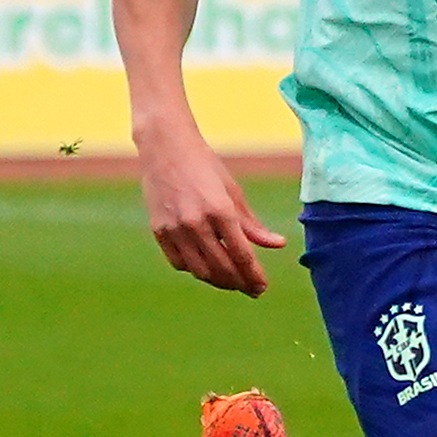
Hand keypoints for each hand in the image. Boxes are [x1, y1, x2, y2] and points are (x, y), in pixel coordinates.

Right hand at [138, 127, 284, 294]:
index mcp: (221, 210)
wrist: (165, 147)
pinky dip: (195, 270)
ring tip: (232, 281)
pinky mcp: (159, 230)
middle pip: (223, 268)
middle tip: (251, 289)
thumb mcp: (233, 192)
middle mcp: (196, 222)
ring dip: (219, 281)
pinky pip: (180, 263)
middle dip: (240, 283)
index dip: (254, 276)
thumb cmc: (205, 166)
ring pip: (201, 271)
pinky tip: (207, 268)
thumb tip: (278, 245)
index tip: (262, 286)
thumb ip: (253, 224)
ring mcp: (175, 228)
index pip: (242, 255)